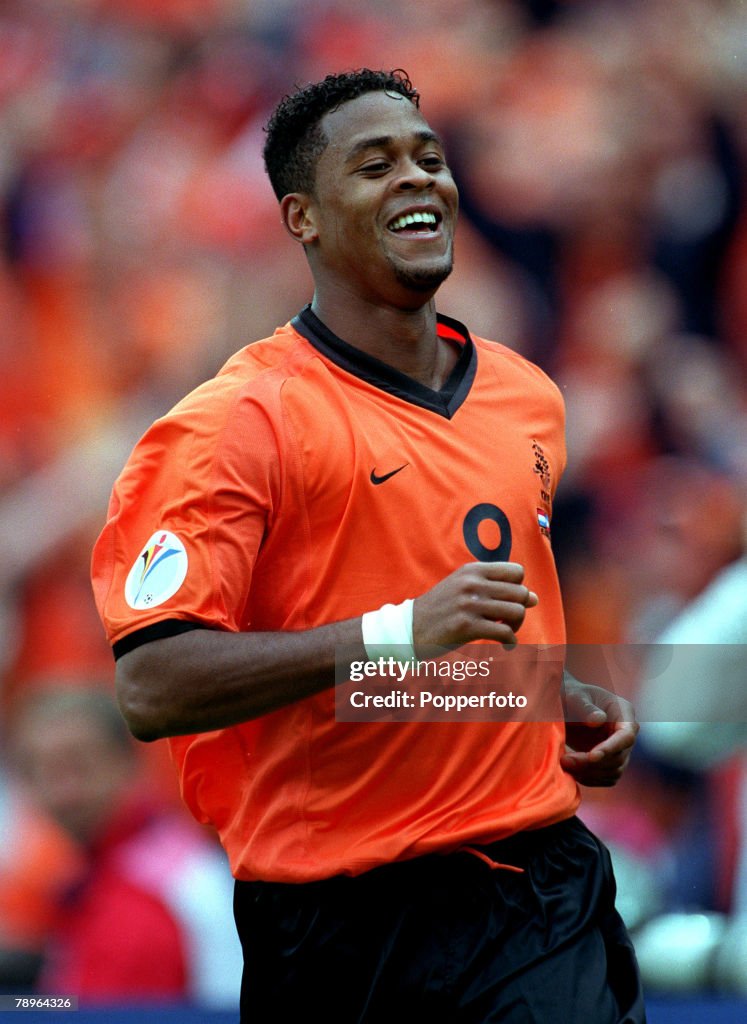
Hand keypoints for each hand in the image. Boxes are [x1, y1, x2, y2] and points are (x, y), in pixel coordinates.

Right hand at [412, 562, 537, 650]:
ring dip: (517, 626)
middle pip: (521, 592)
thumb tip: (535, 598)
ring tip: (506, 632)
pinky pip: (506, 633)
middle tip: (508, 622)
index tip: (508, 601)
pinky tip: (505, 646)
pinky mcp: (468, 627)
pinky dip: (511, 641)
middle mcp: (472, 583)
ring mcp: (470, 605)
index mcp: (472, 570)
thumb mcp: (462, 588)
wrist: (409, 629)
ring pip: (517, 611)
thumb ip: (495, 589)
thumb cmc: (441, 610)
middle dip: (521, 609)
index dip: (518, 588)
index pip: (517, 571)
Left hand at [561, 673, 638, 786]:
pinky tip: (571, 771)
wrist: (565, 706)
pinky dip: (589, 779)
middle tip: (564, 760)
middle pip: (619, 757)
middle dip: (592, 763)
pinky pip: (606, 778)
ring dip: (589, 773)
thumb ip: (585, 707)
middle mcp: (626, 733)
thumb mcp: (574, 696)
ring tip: (563, 764)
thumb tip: (599, 720)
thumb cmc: (571, 695)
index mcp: (624, 712)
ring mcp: (620, 750)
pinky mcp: (610, 762)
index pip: (626, 736)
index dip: (611, 748)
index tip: (592, 756)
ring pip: (613, 771)